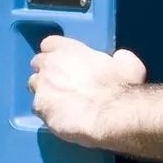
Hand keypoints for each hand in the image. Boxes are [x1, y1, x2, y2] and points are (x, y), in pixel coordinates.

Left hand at [28, 36, 145, 147]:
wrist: (111, 114)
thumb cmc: (120, 87)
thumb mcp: (128, 64)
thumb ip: (117, 58)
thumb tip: (118, 59)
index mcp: (68, 49)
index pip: (49, 44)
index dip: (55, 53)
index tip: (63, 62)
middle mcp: (49, 64)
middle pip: (38, 63)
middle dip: (47, 71)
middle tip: (61, 83)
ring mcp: (42, 87)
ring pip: (34, 86)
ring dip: (44, 91)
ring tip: (59, 102)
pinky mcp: (39, 108)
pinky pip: (37, 109)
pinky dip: (46, 112)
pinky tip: (59, 118)